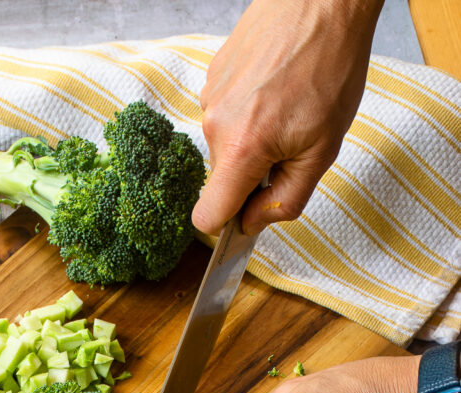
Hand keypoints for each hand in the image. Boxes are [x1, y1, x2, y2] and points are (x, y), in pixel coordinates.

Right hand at [192, 0, 383, 236]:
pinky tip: (274, 86)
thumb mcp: (322, 150)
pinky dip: (247, 111)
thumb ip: (285, 200)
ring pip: (225, 144)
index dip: (227, 224)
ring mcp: (210, 97)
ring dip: (251, 139)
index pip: (206, 217)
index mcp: (242, 150)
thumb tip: (253, 224)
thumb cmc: (331, 67)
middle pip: (222, 179)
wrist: (323, 0)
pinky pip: (225, 113)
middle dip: (252, 173)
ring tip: (286, 106)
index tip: (249, 213)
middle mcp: (215, 125)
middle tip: (291, 143)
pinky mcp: (212, 76)